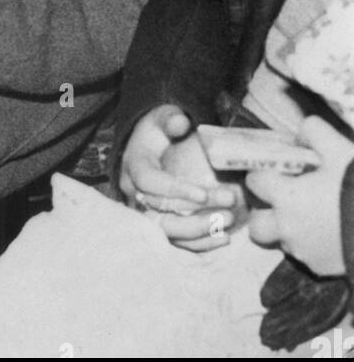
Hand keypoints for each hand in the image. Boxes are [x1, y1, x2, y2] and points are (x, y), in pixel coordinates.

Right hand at [120, 105, 237, 250]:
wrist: (149, 147)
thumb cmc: (159, 132)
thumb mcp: (162, 118)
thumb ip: (170, 118)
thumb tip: (181, 123)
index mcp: (134, 165)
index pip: (148, 182)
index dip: (173, 190)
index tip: (202, 195)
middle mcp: (135, 193)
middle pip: (159, 211)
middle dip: (194, 213)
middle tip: (228, 204)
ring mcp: (145, 211)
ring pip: (167, 231)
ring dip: (198, 231)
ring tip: (228, 222)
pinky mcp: (159, 223)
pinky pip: (176, 240)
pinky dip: (199, 243)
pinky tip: (223, 238)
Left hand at [247, 116, 353, 276]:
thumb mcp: (337, 147)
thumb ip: (313, 132)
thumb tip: (301, 133)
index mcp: (285, 196)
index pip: (253, 182)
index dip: (263, 173)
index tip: (279, 170)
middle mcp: (287, 227)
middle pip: (257, 224)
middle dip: (265, 212)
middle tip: (285, 199)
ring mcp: (303, 251)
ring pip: (281, 242)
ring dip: (288, 230)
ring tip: (311, 216)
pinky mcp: (321, 268)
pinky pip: (306, 256)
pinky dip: (311, 246)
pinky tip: (331, 232)